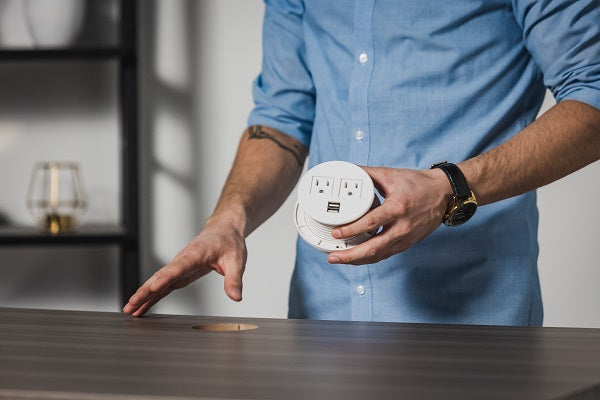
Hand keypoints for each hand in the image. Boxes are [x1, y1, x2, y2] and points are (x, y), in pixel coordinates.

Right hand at [123, 217, 247, 316]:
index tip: (153, 288)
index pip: (178, 267)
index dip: (166, 278)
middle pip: (160, 276)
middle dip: (144, 291)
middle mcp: (183, 260)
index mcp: (196, 254)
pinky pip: (163, 286)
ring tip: (129, 310)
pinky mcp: (180, 274)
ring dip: (143, 295)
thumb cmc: (229, 242)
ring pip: (157, 281)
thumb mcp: (237, 260)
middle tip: (131, 305)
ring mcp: (179, 267)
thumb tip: (236, 297)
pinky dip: (151, 296)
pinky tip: (142, 307)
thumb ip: (234, 279)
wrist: (224, 230)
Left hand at [327, 166, 449, 264]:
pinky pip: (385, 255)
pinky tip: (357, 257)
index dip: (351, 230)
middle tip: (332, 257)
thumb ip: (368, 174)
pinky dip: (369, 257)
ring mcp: (406, 238)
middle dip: (350, 256)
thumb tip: (349, 170)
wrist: (444, 193)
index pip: (370, 223)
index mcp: (397, 208)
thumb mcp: (392, 175)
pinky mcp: (407, 243)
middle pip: (373, 248)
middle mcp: (402, 227)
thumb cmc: (419, 184)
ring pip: (378, 255)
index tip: (336, 233)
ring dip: (357, 260)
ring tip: (340, 259)